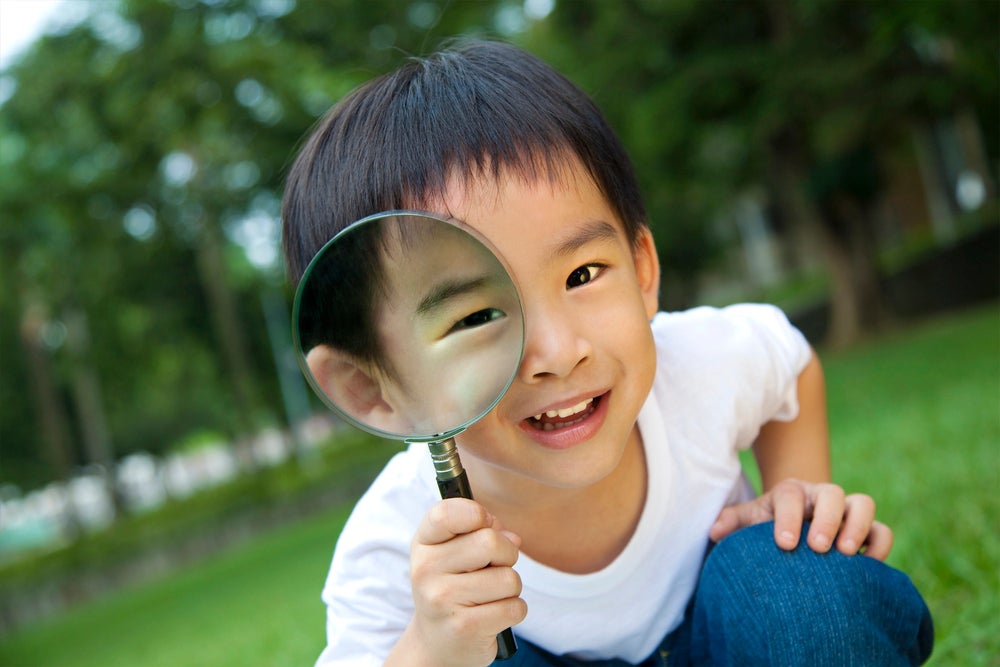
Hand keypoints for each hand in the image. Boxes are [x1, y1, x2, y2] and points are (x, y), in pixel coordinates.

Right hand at [391, 498, 525, 666]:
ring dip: (511, 587)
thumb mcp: (454, 553)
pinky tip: (492, 615)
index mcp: (424, 543)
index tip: (484, 524)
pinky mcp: (464, 628)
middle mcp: (426, 569)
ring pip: (508, 578)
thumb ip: (480, 532)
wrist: (436, 642)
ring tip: (490, 596)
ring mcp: (442, 600)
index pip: (446, 513)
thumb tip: (512, 538)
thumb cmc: (453, 586)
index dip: (476, 513)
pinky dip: (514, 610)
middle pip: (490, 542)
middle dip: (506, 554)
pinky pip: (515, 607)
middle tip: (494, 567)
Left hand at [709, 479, 892, 560]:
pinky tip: (869, 564)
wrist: (793, 526)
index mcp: (790, 492)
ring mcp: (847, 511)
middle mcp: (821, 496)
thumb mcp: (749, 520)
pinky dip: (880, 545)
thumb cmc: (768, 524)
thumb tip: (714, 531)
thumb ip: (732, 522)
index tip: (784, 543)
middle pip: (832, 494)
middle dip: (827, 519)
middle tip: (817, 546)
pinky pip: (882, 531)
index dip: (787, 517)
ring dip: (857, 526)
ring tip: (846, 553)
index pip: (790, 495)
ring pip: (864, 504)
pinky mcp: (867, 529)